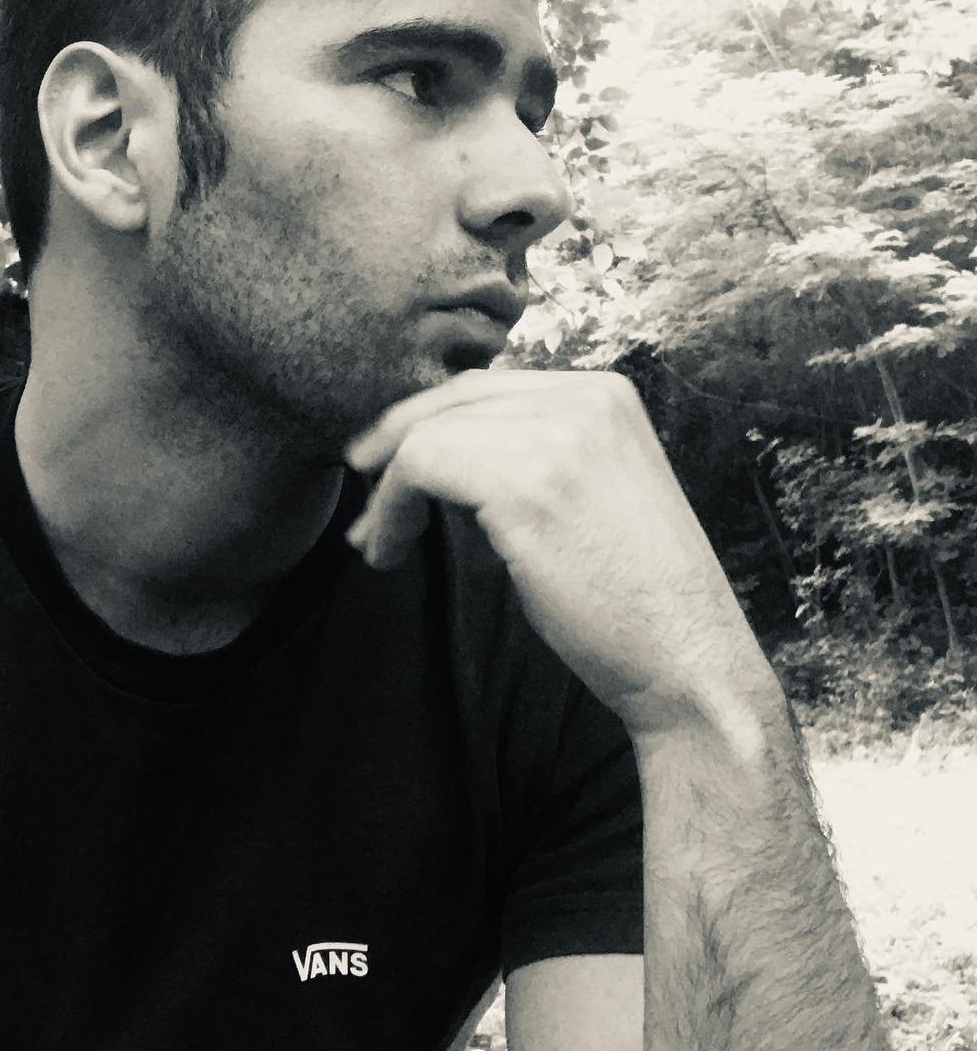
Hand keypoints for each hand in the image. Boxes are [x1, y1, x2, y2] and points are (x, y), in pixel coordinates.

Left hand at [344, 367, 780, 739]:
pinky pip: (420, 466)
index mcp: (606, 393)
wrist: (688, 665)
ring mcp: (559, 435)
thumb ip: (532, 452)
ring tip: (378, 544)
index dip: (421, 423)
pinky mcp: (527, 483)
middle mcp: (586, 398)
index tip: (382, 470)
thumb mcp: (588, 494)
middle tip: (363, 505)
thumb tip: (441, 439)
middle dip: (391, 447)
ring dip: (386, 492)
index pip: (484, 384)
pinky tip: (387, 552)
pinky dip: (389, 510)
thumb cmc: (632, 599)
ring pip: (426, 433)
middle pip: (451, 399)